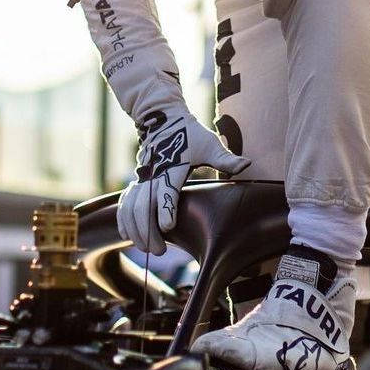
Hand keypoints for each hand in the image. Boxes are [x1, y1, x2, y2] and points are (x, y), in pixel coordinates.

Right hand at [117, 109, 250, 252]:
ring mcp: (142, 178)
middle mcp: (153, 175)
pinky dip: (122, 219)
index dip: (165, 210)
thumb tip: (246, 164)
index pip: (166, 192)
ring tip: (146, 248)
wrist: (163, 117)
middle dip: (148, 231)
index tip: (167, 228)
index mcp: (172, 168)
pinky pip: (123, 203)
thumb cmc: (190, 133)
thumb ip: (225, 158)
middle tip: (159, 252)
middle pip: (143, 206)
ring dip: (135, 230)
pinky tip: (127, 236)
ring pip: (130, 207)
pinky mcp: (136, 180)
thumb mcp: (209, 144)